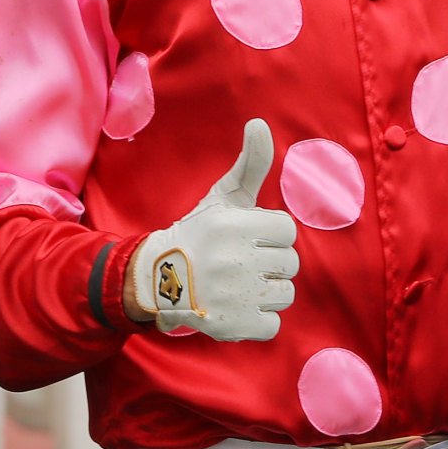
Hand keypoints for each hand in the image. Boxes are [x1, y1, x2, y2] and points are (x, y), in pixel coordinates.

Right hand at [123, 119, 298, 341]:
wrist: (159, 279)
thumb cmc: (199, 234)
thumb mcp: (223, 196)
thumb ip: (251, 163)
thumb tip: (259, 122)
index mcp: (234, 226)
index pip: (287, 231)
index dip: (269, 233)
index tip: (246, 237)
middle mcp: (234, 261)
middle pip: (289, 264)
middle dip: (268, 262)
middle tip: (239, 262)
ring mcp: (234, 296)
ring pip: (284, 294)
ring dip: (264, 291)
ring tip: (237, 284)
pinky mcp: (234, 326)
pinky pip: (272, 324)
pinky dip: (257, 319)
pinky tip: (236, 305)